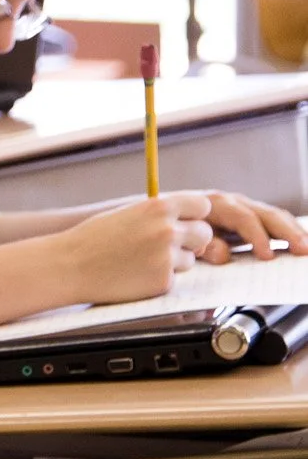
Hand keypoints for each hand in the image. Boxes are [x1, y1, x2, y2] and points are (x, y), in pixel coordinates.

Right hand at [59, 194, 219, 301]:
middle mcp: (167, 230)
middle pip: (204, 233)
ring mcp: (166, 257)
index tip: (184, 220)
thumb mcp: (128, 214)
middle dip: (190, 239)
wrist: (68, 266)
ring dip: (173, 260)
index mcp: (158, 207)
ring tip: (140, 260)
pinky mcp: (163, 281)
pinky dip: (159, 277)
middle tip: (163, 245)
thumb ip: (161, 215)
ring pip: (191, 258)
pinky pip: (174, 278)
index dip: (194, 214)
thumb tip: (192, 223)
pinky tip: (135, 274)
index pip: (202, 205)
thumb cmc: (94, 239)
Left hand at [186, 190, 307, 262]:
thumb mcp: (184, 238)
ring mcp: (243, 207)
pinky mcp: (250, 216)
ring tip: (307, 248)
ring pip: (275, 216)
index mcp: (215, 205)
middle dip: (287, 232)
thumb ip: (202, 247)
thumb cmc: (174, 229)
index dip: (257, 237)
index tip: (267, 256)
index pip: (243, 219)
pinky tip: (301, 243)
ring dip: (294, 231)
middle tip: (302, 250)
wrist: (165, 216)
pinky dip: (289, 231)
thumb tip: (224, 255)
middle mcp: (233, 202)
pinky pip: (274, 222)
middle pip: (266, 214)